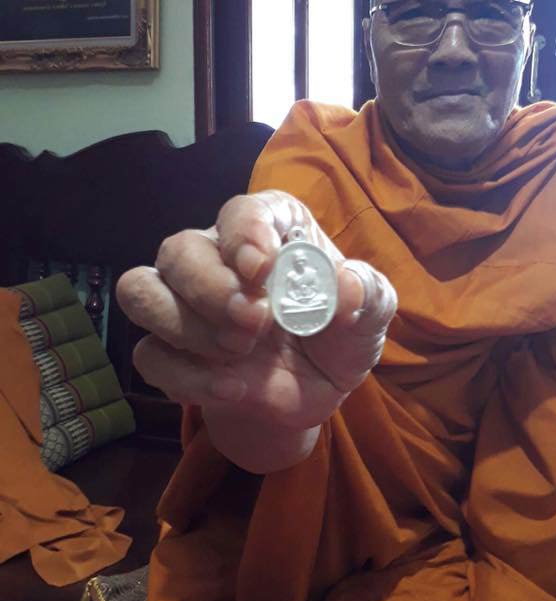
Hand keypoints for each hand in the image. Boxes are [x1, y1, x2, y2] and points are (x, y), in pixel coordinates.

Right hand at [116, 190, 396, 471]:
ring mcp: (184, 302)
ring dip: (184, 324)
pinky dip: (186, 376)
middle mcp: (216, 254)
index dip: (245, 234)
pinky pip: (148, 355)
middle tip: (255, 322)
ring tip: (237, 351)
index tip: (260, 267)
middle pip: (179, 250)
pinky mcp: (170, 350)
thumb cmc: (339, 332)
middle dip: (211, 288)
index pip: (241, 212)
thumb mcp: (370, 315)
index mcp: (268, 229)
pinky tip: (231, 388)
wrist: (316, 389)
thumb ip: (367, 293)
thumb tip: (346, 288)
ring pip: (141, 290)